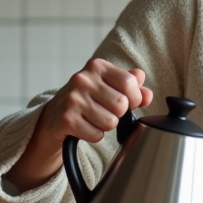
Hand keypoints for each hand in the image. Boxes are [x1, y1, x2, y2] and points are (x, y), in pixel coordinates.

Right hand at [38, 58, 154, 147]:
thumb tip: (147, 94)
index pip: (129, 82)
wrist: (55, 114)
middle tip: (106, 111)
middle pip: (121, 104)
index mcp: (97, 66)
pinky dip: (94, 135)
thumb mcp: (109, 85)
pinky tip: (85, 127)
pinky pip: (96, 135)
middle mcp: (83, 79)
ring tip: (94, 118)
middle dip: (118, 114)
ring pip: (110, 122)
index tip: (128, 102)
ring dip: (106, 126)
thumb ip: (132, 86)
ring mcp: (73, 99)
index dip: (135, 98)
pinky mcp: (66, 119)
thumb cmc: (88, 98)